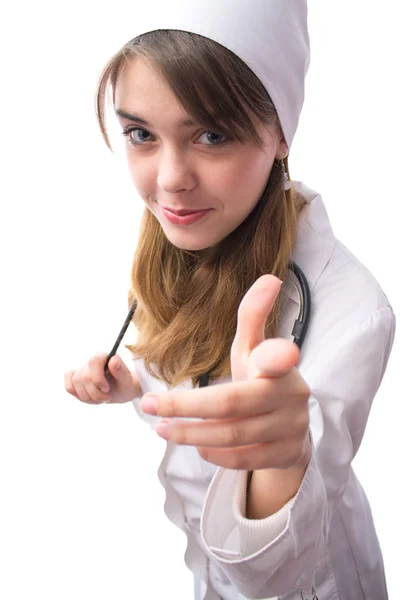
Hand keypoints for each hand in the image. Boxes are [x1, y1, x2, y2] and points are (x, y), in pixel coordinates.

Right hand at [64, 353, 135, 404]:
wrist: (120, 391)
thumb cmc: (124, 385)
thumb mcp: (126, 381)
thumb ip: (120, 371)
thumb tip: (113, 360)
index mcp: (105, 357)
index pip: (93, 362)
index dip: (97, 379)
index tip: (107, 389)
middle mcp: (92, 360)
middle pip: (84, 377)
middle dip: (95, 393)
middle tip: (107, 397)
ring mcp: (82, 369)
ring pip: (76, 383)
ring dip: (88, 397)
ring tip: (100, 398)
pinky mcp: (75, 378)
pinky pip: (69, 387)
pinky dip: (78, 396)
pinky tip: (90, 397)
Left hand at [140, 275, 310, 470]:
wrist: (289, 428)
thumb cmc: (261, 381)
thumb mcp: (253, 350)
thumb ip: (253, 316)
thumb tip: (269, 278)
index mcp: (281, 365)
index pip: (276, 357)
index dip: (276, 354)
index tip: (280, 352)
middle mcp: (291, 396)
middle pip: (232, 404)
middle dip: (185, 407)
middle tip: (149, 406)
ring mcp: (291, 428)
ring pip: (234, 435)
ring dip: (191, 434)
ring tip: (160, 428)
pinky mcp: (286, 454)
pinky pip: (244, 459)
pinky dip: (214, 454)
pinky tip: (195, 447)